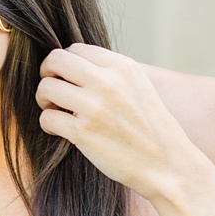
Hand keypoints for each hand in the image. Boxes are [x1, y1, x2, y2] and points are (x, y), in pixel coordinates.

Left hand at [34, 45, 213, 203]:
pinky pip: (46, 118)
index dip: (66, 64)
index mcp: (123, 67)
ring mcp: (94, 106)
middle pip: (55, 60)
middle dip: (48, 75)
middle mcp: (108, 81)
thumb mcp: (140, 89)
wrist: (169, 166)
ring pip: (45, 87)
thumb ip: (113, 74)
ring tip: (57, 112)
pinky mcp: (82, 132)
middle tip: (54, 93)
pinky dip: (48, 125)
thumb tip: (76, 67)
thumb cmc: (153, 131)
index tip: (69, 80)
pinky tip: (62, 132)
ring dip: (45, 100)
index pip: (75, 49)